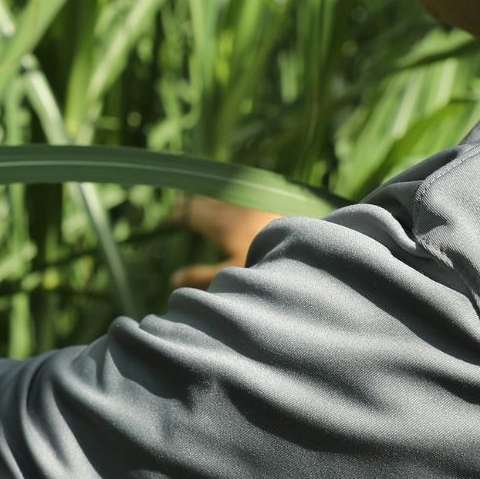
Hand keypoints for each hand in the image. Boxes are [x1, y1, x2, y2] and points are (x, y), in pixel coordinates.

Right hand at [169, 195, 283, 289]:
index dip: (180, 214)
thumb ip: (200, 277)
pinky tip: (240, 213)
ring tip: (208, 207)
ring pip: (227, 199)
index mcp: (221, 223)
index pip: (192, 212)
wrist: (308, 249)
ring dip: (214, 202)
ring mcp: (255, 206)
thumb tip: (173, 278)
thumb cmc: (266, 266)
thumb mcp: (229, 275)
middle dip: (194, 205)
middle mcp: (235, 209)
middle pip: (208, 202)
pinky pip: (244, 201)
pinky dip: (233, 205)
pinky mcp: (272, 208)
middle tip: (183, 207)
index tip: (171, 219)